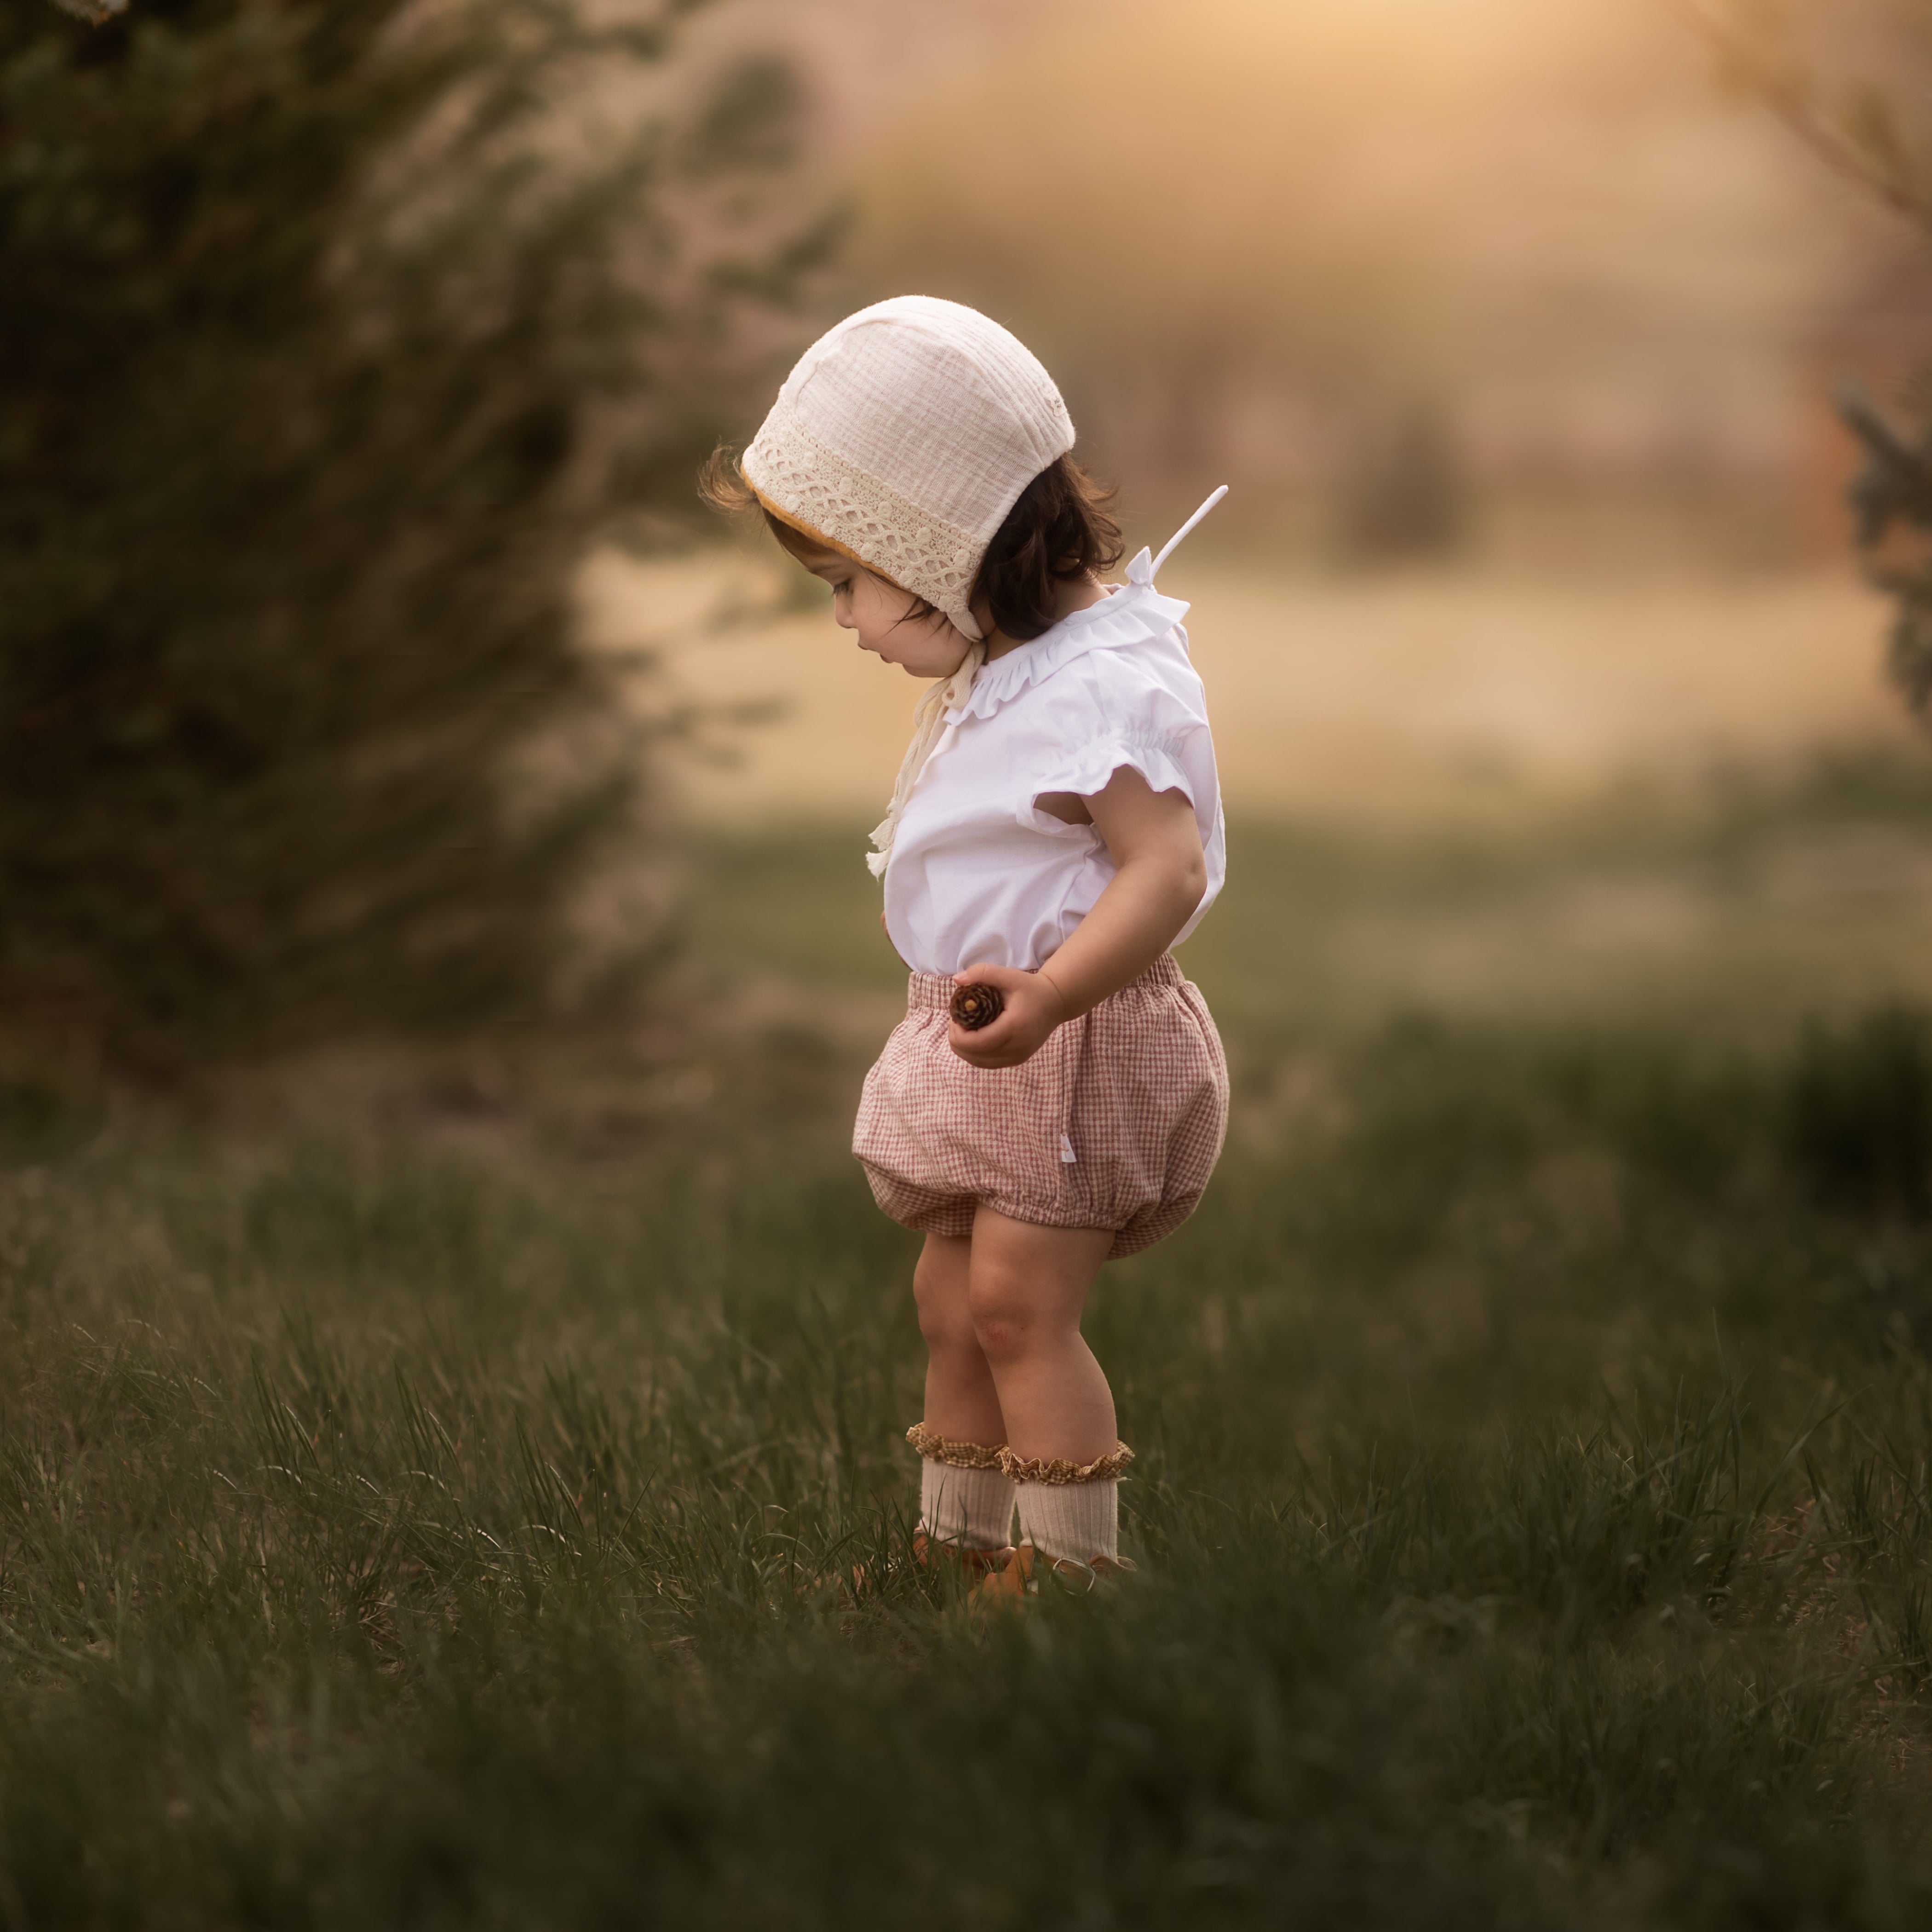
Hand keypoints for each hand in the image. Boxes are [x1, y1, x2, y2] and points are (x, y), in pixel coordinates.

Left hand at [947, 962, 1066, 1067]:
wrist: (1055, 1003)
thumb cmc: (1030, 987)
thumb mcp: (1008, 975)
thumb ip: (981, 973)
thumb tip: (956, 980)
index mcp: (1013, 1027)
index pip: (975, 1042)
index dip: (957, 1034)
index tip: (955, 1017)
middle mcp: (1017, 1047)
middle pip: (973, 1055)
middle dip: (958, 1040)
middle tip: (957, 1021)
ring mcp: (1018, 1057)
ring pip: (978, 1062)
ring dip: (965, 1048)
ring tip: (964, 1029)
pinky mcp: (1018, 1060)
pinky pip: (988, 1063)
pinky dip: (975, 1054)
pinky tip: (974, 1039)